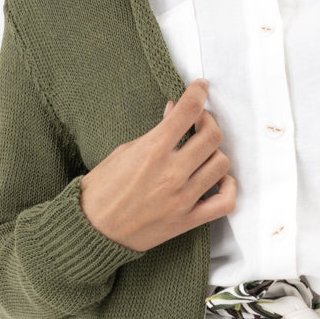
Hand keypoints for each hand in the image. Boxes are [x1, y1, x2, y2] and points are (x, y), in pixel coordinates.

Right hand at [78, 78, 236, 252]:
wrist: (91, 231)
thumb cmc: (101, 190)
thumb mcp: (123, 151)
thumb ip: (155, 132)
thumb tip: (175, 110)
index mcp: (152, 151)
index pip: (188, 111)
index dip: (198, 92)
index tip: (201, 87)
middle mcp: (171, 173)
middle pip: (212, 136)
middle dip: (208, 122)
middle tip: (199, 122)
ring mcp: (182, 198)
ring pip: (221, 164)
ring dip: (214, 153)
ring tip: (202, 152)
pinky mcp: (188, 220)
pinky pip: (226, 202)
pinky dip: (228, 188)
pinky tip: (218, 180)